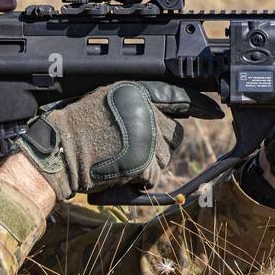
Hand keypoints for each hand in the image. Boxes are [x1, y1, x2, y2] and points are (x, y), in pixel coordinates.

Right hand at [14, 81, 223, 201]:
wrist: (59, 152)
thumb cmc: (78, 129)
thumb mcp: (108, 101)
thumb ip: (138, 104)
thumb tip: (168, 113)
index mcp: (137, 92)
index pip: (178, 97)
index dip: (200, 105)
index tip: (215, 110)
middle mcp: (145, 110)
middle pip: (174, 135)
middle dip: (159, 147)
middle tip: (130, 148)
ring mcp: (146, 136)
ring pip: (165, 159)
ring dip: (148, 165)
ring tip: (120, 158)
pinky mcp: (144, 161)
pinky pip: (153, 178)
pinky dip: (140, 181)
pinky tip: (120, 172)